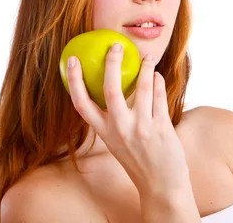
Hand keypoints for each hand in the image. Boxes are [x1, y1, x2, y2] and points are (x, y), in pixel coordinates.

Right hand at [66, 43, 192, 198]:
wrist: (162, 186)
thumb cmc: (139, 161)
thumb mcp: (118, 142)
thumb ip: (113, 120)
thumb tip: (112, 88)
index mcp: (104, 133)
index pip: (81, 104)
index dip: (74, 80)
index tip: (71, 60)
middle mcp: (119, 129)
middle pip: (110, 88)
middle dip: (112, 62)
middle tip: (116, 46)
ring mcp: (141, 128)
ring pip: (142, 87)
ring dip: (145, 68)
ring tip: (147, 57)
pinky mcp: (161, 127)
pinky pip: (159, 96)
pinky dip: (158, 82)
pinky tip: (156, 76)